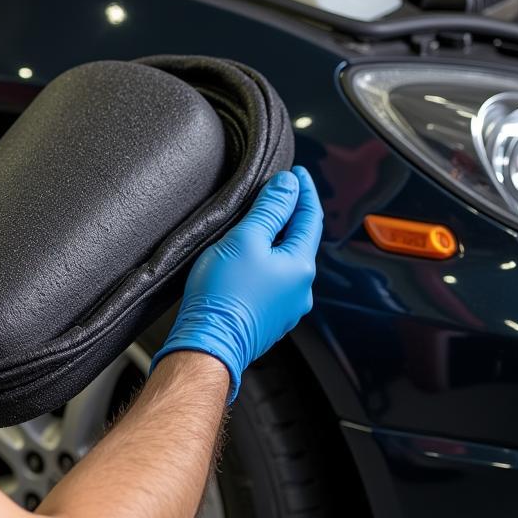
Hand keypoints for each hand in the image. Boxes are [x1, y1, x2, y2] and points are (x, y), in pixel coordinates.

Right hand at [150, 166, 322, 402]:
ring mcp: (286, 307)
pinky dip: (266, 263)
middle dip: (290, 214)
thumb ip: (269, 209)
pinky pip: (273, 282)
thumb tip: (288, 185)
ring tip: (259, 224)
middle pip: (299, 240)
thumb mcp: (245, 239)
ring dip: (276, 240)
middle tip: (276, 192)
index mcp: (301, 266)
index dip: (303, 191)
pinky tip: (247, 260)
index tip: (296, 174)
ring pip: (285, 263)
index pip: (310, 217)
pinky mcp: (268, 319)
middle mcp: (301, 289)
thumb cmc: (222, 296)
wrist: (207, 344)